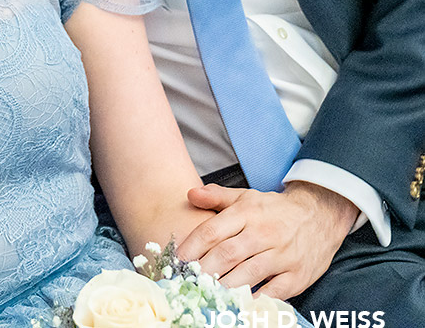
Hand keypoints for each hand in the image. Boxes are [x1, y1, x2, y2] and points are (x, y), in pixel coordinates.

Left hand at [176, 180, 357, 298]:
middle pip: (227, 254)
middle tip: (187, 281)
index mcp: (247, 212)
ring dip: (225, 286)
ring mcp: (282, 255)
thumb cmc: (273, 210)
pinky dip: (256, 299)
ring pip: (248, 274)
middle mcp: (263, 233)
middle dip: (205, 270)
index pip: (214, 230)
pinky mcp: (298, 275)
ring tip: (206, 293)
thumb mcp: (245, 196)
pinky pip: (274, 291)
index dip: (193, 246)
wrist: (319, 216)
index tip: (177, 260)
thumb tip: (190, 194)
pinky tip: (240, 303)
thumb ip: (216, 196)